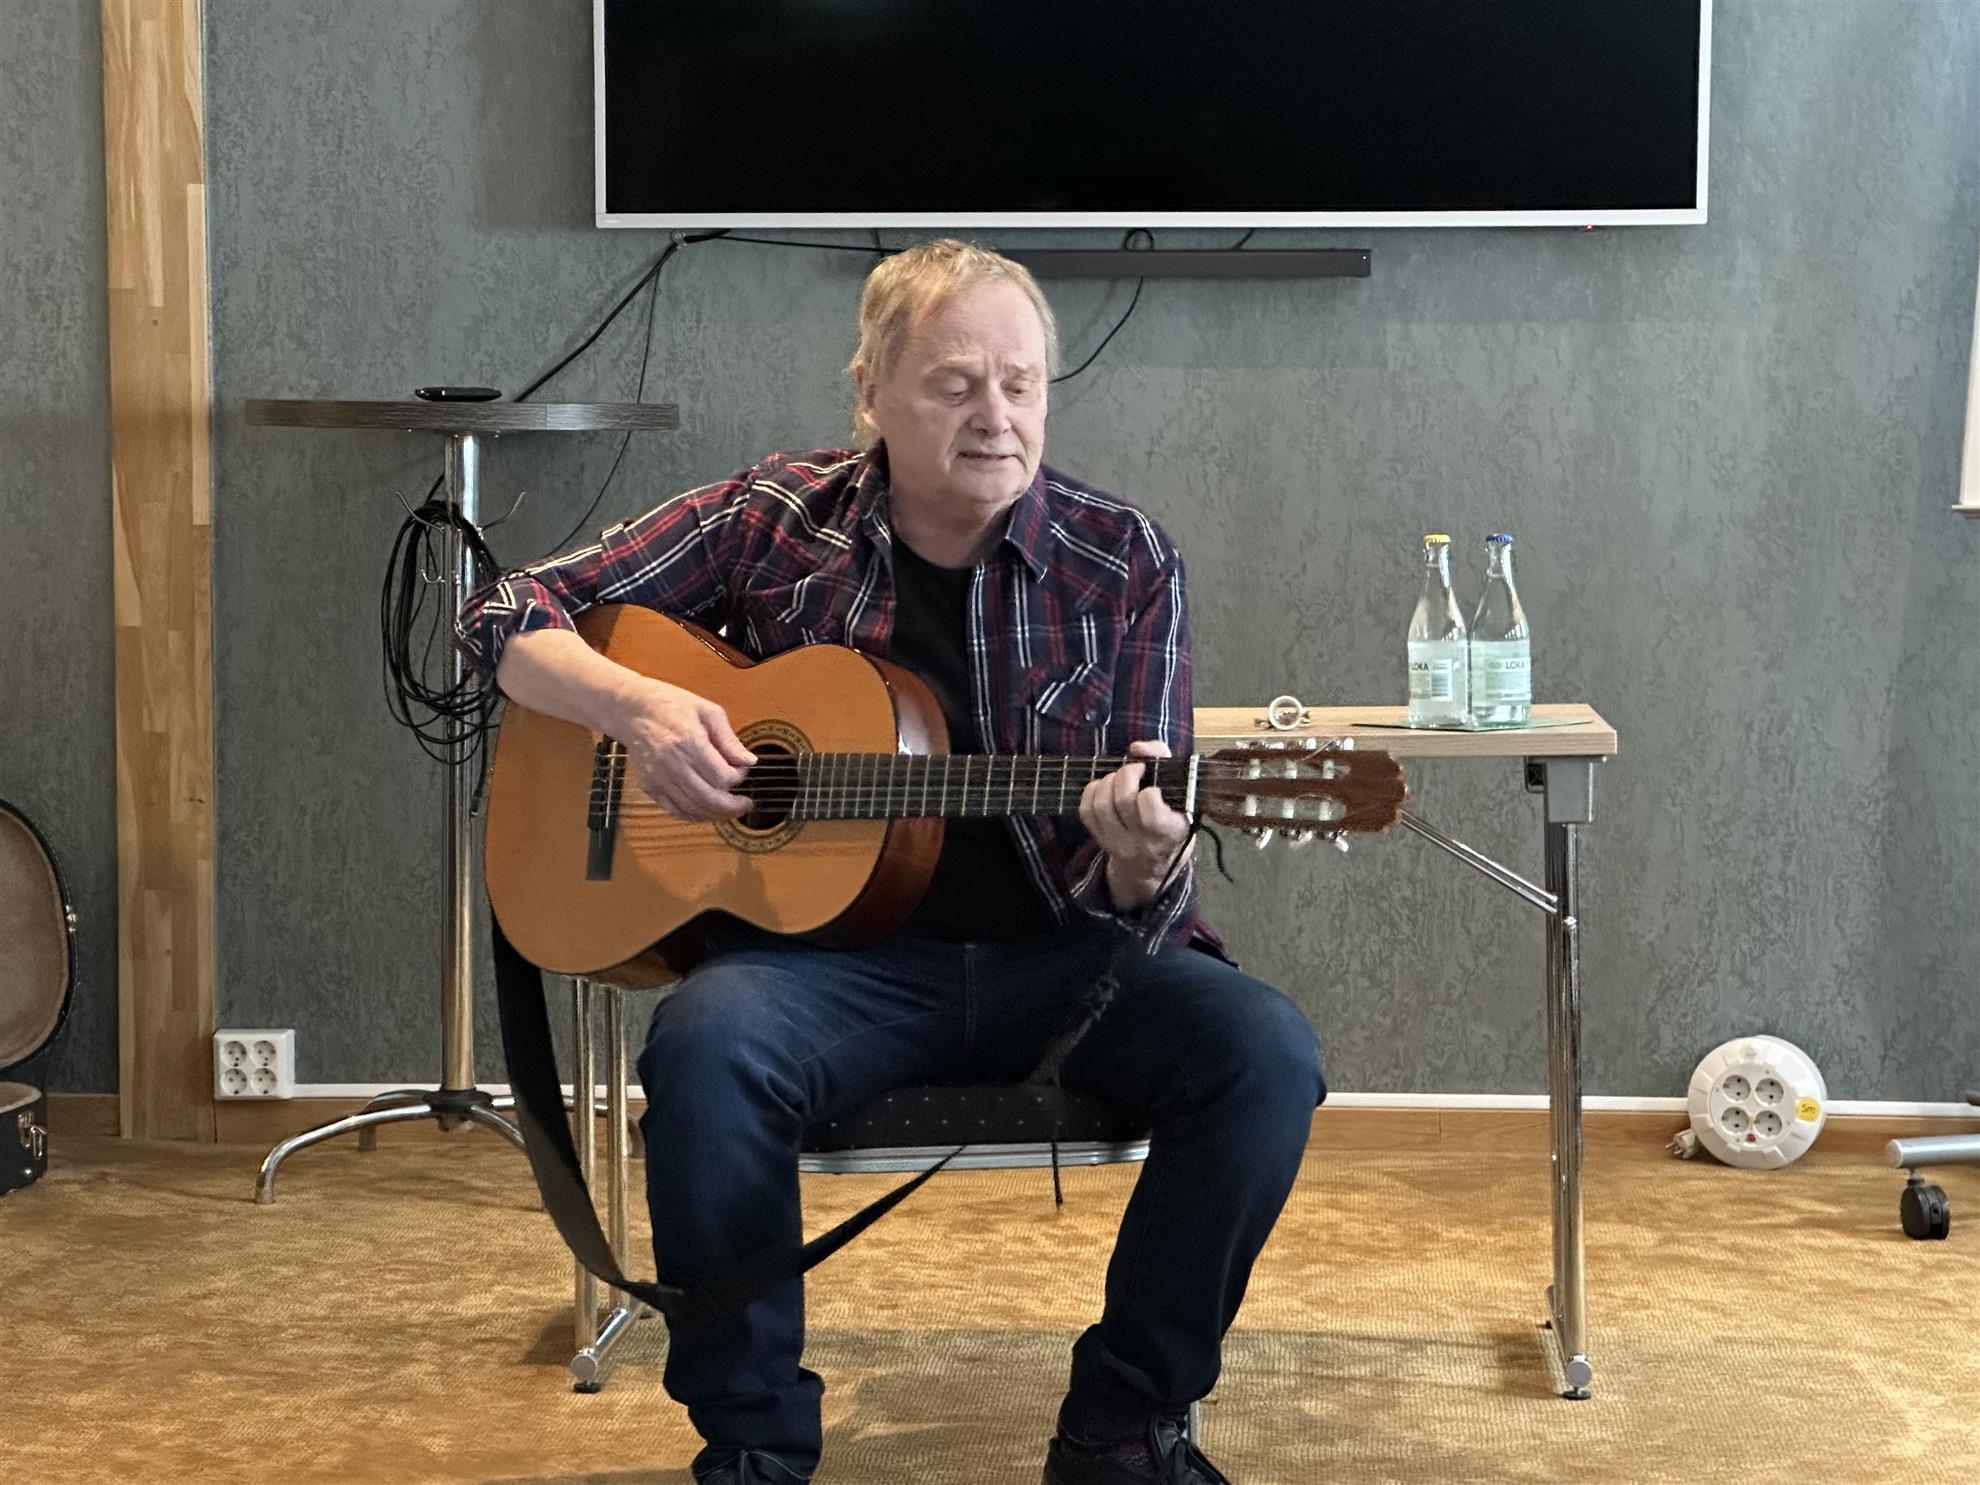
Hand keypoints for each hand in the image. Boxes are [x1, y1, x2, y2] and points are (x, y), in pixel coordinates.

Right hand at [609, 677, 755, 819]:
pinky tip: (707, 810)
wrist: (632, 709)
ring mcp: (659, 778)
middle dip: (733, 806)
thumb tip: (749, 761)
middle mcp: (673, 764)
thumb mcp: (708, 711)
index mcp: (690, 742)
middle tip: (745, 804)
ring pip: (693, 809)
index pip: (723, 777)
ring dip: (716, 814)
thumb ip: (729, 739)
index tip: (742, 768)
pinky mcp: (650, 786)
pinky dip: (694, 815)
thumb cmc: (670, 705)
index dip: (739, 777)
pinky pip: (675, 810)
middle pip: (710, 799)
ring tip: (730, 809)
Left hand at [1078, 739, 1193, 911]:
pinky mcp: (1100, 840)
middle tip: (1135, 771)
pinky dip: (1093, 791)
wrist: (1155, 860)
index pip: (1151, 809)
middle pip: (1122, 800)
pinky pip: (1086, 811)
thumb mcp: (1181, 789)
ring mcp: (1119, 843)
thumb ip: (1163, 758)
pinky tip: (1105, 788)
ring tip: (1120, 779)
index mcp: (1170, 830)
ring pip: (1101, 804)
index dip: (1149, 792)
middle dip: (1126, 774)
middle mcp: (1143, 841)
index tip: (1154, 787)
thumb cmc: (1172, 815)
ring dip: (1108, 782)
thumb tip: (1137, 747)